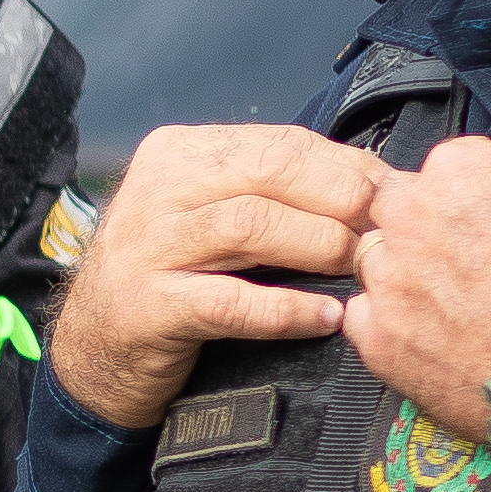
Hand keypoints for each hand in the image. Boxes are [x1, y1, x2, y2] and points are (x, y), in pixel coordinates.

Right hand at [45, 122, 385, 429]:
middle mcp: (158, 189)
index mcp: (179, 153)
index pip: (280, 144)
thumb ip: (269, 193)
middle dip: (343, 197)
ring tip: (365, 267)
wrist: (92, 347)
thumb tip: (371, 185)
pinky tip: (325, 317)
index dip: (348, 166)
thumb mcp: (209, 214)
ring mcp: (147, 246)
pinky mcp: (148, 306)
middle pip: (270, 173)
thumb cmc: (170, 277)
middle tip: (393, 227)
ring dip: (322, 245)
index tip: (397, 192)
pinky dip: (286, 310)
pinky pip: (231, 302)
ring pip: (251, 227)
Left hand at [345, 139, 490, 441]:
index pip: (448, 169)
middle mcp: (411, 220)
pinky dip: (395, 329)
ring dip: (411, 280)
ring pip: (381, 268)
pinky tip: (437, 337)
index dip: (474, 196)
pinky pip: (368, 323)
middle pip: (401, 214)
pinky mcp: (381, 342)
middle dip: (431, 232)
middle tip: (474, 264)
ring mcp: (390, 283)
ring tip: (461, 306)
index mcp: (460, 171)